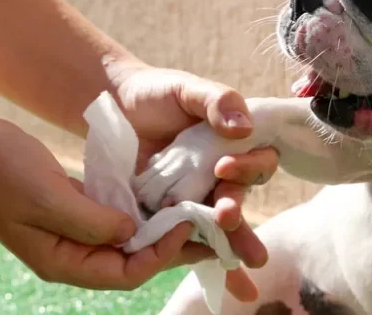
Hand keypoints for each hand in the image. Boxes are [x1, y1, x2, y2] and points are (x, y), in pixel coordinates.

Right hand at [0, 117, 195, 289]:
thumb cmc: (4, 173)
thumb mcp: (49, 198)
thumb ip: (92, 221)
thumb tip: (133, 233)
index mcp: (63, 263)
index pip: (126, 273)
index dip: (161, 253)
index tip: (186, 225)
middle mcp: (74, 255)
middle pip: (137, 262)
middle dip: (176, 249)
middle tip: (216, 233)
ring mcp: (77, 234)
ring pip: (134, 240)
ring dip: (167, 229)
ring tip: (204, 215)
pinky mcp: (82, 210)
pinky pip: (123, 218)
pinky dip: (148, 211)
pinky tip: (174, 195)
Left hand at [108, 61, 279, 300]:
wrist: (114, 103)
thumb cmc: (159, 92)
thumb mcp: (190, 90)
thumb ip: (218, 101)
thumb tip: (244, 127)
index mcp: (234, 146)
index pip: (256, 163)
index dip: (247, 168)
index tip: (224, 166)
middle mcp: (220, 176)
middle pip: (239, 201)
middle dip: (241, 218)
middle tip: (229, 218)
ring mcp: (194, 197)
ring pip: (217, 226)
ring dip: (229, 244)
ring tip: (238, 264)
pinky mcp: (166, 213)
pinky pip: (183, 237)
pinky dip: (198, 257)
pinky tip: (219, 280)